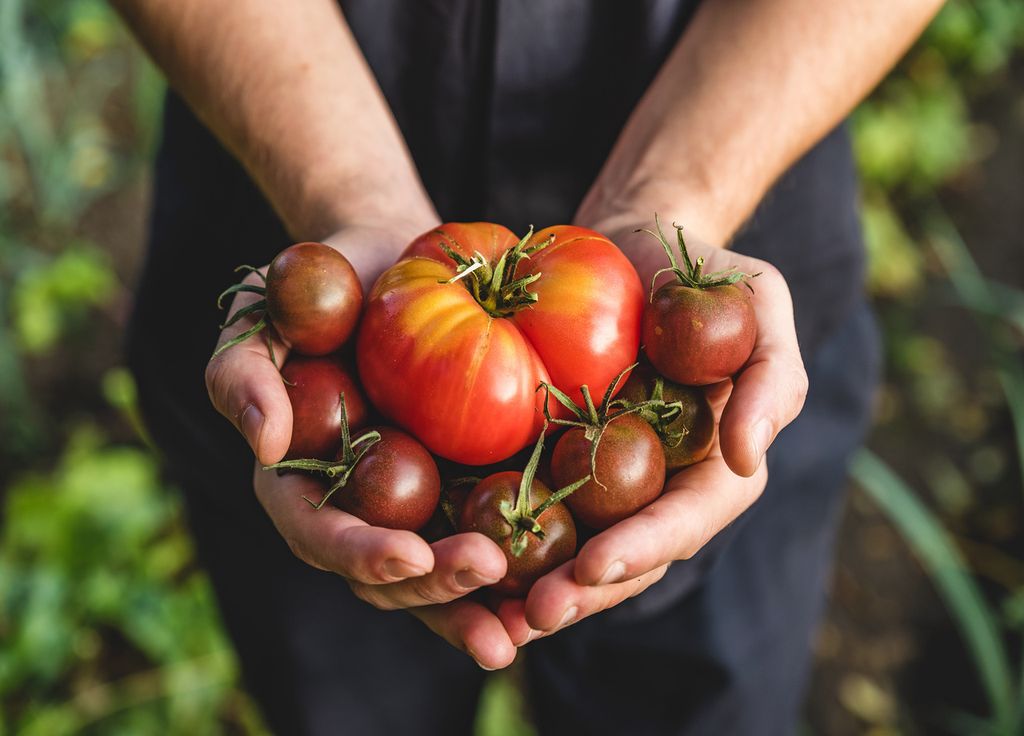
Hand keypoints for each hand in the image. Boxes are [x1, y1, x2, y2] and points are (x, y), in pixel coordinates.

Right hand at [205, 223, 517, 669]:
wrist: (391, 263)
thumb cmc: (318, 285)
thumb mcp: (261, 314)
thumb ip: (241, 374)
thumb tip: (263, 446)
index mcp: (300, 484)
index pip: (319, 534)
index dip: (360, 553)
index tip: (411, 555)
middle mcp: (357, 509)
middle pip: (387, 574)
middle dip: (435, 589)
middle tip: (488, 571)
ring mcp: (414, 505)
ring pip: (440, 577)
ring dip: (478, 607)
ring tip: (525, 624)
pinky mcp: (464, 486)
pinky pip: (488, 536)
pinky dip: (518, 572)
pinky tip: (559, 587)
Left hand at [496, 216, 806, 640]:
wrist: (632, 248)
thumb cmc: (705, 272)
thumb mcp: (758, 301)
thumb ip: (771, 376)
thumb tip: (746, 456)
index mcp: (713, 467)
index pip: (686, 520)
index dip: (645, 546)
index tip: (597, 564)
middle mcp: (658, 489)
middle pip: (626, 555)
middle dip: (584, 591)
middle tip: (535, 614)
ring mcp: (604, 482)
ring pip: (574, 550)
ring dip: (537, 588)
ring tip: (492, 619)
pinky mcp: (554, 460)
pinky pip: (529, 508)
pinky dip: (500, 541)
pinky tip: (459, 564)